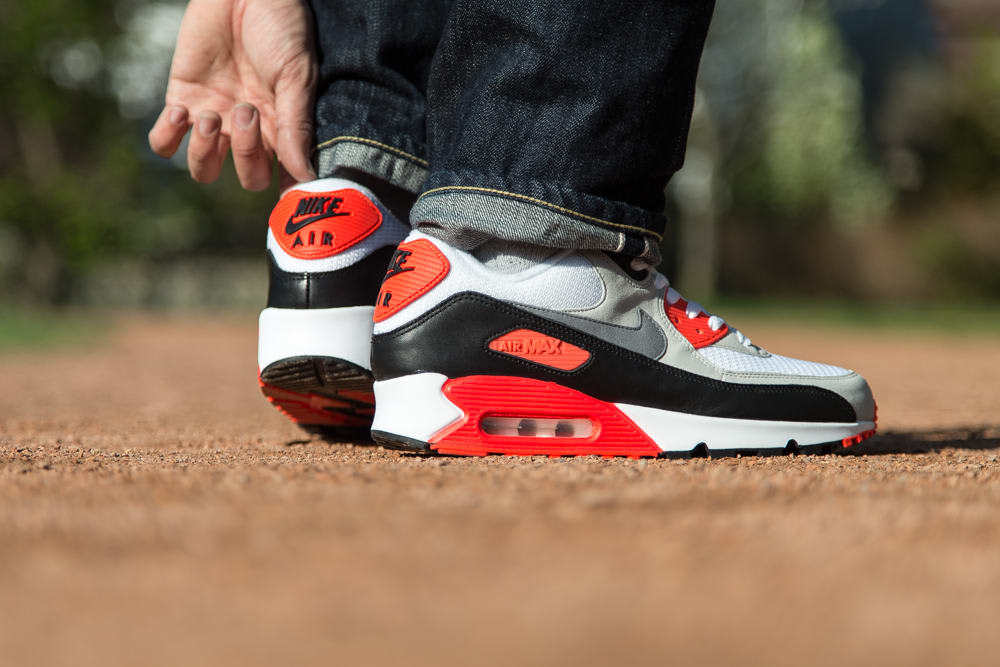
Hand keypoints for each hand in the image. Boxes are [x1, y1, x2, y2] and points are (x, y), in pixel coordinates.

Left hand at [148, 0, 316, 189]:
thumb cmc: (280, 28)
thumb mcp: (295, 76)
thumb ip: (296, 126)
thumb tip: (305, 177)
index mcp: (282, 129)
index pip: (284, 177)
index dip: (283, 191)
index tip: (285, 190)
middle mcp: (250, 132)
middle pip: (246, 177)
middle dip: (245, 154)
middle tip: (246, 111)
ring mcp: (215, 118)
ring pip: (202, 169)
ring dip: (205, 151)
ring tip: (211, 114)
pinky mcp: (182, 100)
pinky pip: (164, 142)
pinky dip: (167, 137)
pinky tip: (179, 114)